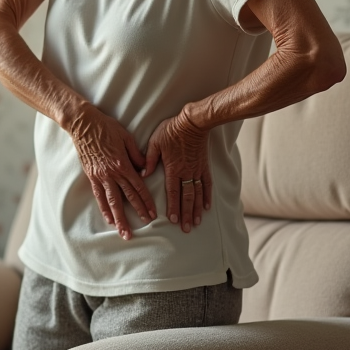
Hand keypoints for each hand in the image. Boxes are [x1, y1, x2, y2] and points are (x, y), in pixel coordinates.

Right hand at [67, 105, 155, 239]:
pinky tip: (109, 218)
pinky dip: (104, 208)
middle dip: (137, 212)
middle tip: (145, 225)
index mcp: (123, 164)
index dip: (146, 201)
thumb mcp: (126, 137)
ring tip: (124, 231)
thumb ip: (136, 155)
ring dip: (119, 218)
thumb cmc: (106, 127)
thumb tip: (145, 169)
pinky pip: (98, 195)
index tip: (153, 213)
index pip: (138, 187)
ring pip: (111, 201)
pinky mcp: (91, 176)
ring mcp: (100, 176)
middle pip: (126, 197)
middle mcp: (112, 173)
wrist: (83, 124)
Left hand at [144, 112, 211, 233]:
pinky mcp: (204, 166)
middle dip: (186, 214)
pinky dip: (207, 196)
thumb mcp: (155, 142)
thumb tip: (143, 173)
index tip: (173, 220)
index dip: (173, 206)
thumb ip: (150, 159)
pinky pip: (207, 184)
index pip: (172, 192)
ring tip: (197, 222)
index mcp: (173, 168)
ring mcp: (197, 170)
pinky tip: (207, 206)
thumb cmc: (172, 130)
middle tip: (187, 228)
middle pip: (186, 197)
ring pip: (197, 193)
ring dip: (197, 209)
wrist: (193, 122)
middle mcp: (186, 172)